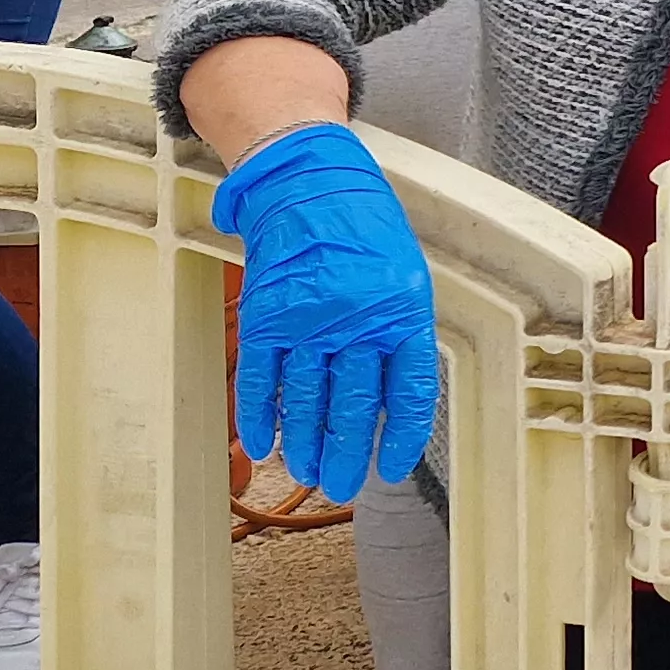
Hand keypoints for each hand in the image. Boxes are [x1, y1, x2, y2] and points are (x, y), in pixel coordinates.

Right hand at [213, 122, 440, 503]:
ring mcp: (308, 321)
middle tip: (342, 487)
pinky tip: (263, 446)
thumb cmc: (365, 230)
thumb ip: (398, 334)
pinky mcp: (266, 316)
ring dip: (306, 445)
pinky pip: (261, 378)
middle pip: (354, 406)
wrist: (309, 182)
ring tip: (309, 475)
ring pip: (307, 402)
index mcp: (402, 312)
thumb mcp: (404, 276)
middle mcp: (357, 322)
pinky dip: (259, 416)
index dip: (400, 437)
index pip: (409, 392)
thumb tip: (389, 402)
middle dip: (347, 454)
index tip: (390, 468)